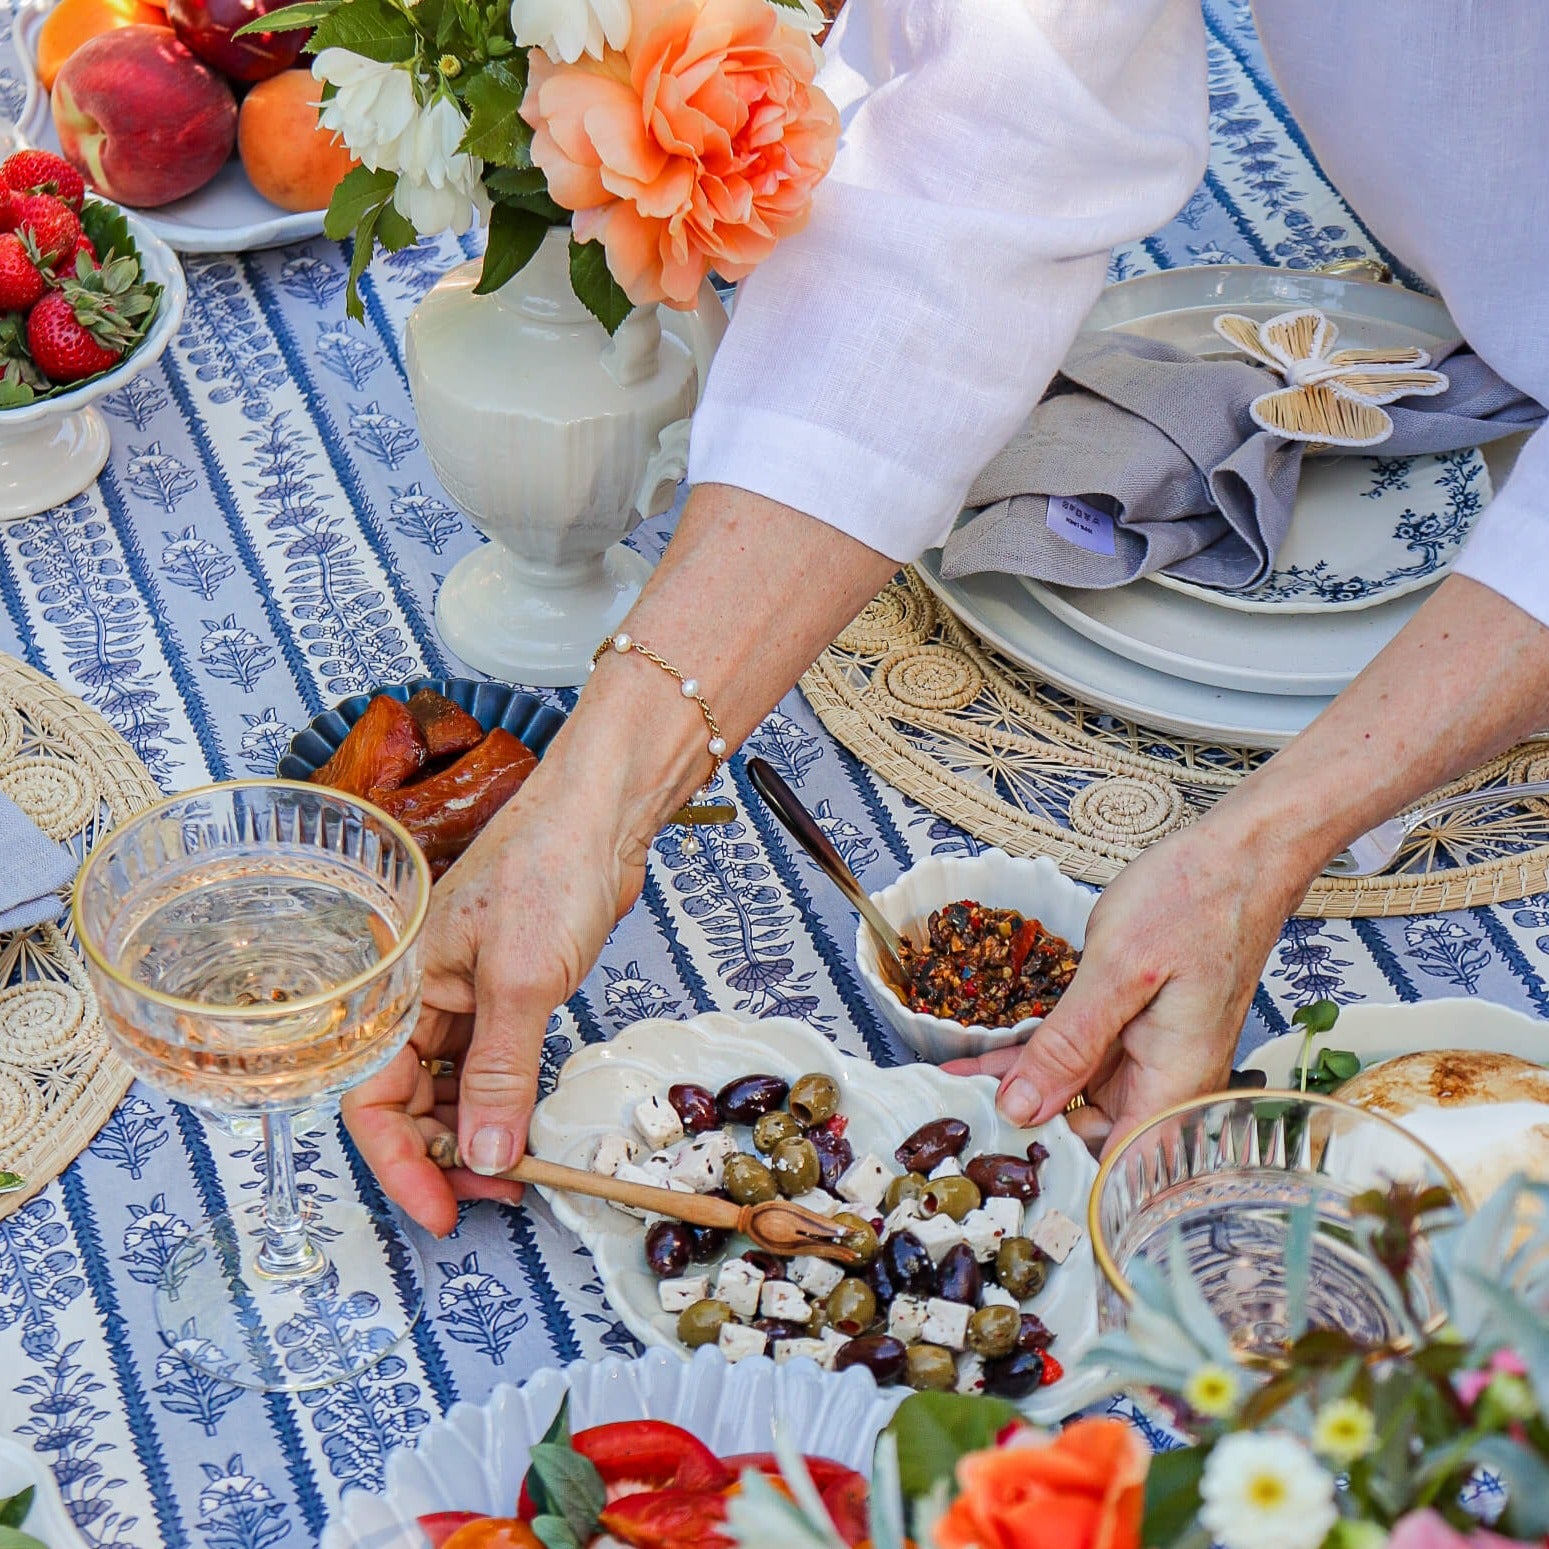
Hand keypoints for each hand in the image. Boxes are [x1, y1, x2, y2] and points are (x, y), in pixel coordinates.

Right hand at [343, 782, 644, 1235]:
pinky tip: (529, 1126)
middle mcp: (421, 996)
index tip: (443, 1211)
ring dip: (477, 1135)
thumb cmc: (549, 869)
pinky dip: (505, 1102)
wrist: (600, 818)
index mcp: (400, 988)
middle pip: (408, 1102)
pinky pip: (489, 1066)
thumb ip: (502, 1073)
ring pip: (451, 1089)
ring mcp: (463, 996)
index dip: (400, 1163)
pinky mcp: (506, 994)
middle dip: (443, 1156)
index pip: (372, 1096)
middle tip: (496, 1194)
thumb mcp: (523, 980)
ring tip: (520, 1170)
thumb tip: (486, 1156)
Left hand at [945, 816, 1303, 1153]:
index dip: (1050, 1169)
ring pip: (1072, 1094)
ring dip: (1016, 1090)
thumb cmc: (1195, 901)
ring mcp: (1148, 1056)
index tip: (986, 1161)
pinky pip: (1077, 1056)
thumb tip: (1022, 1108)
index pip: (1112, 1170)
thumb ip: (1069, 1044)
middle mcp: (1164, 1084)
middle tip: (951, 1125)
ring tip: (950, 1092)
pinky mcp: (1132, 1029)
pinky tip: (983, 1059)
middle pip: (1086, 1135)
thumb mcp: (1120, 969)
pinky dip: (1032, 1055)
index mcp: (1173, 1085)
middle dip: (1021, 1130)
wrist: (1238, 857)